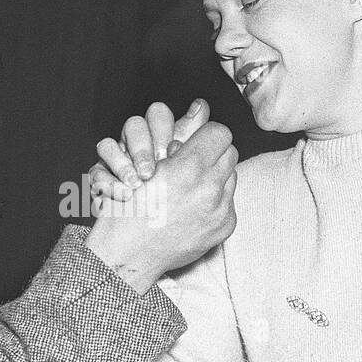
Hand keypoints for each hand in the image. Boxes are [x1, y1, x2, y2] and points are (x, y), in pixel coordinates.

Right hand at [85, 115, 237, 292]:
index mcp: (189, 168)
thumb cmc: (129, 207)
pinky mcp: (224, 227)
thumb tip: (202, 108)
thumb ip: (178, 137)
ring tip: (193, 184)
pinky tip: (195, 205)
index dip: (205, 134)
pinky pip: (230, 201)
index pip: (219, 132)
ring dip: (216, 175)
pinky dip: (216, 200)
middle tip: (193, 162)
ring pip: (232, 175)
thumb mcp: (144, 163)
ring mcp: (220, 211)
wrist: (129, 254)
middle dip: (213, 154)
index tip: (194, 142)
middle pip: (229, 152)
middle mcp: (209, 189)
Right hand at [90, 99, 209, 207]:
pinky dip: (109, 185)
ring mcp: (116, 164)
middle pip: (133, 125)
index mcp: (159, 140)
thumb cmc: (172, 205)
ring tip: (137, 185)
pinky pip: (95, 171)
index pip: (157, 115)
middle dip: (143, 148)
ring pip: (108, 144)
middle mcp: (136, 148)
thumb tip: (201, 106)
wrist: (142, 240)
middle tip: (152, 171)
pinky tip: (124, 196)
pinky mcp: (100, 180)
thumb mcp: (191, 171)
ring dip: (123, 166)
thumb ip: (200, 138)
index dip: (163, 129)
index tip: (174, 152)